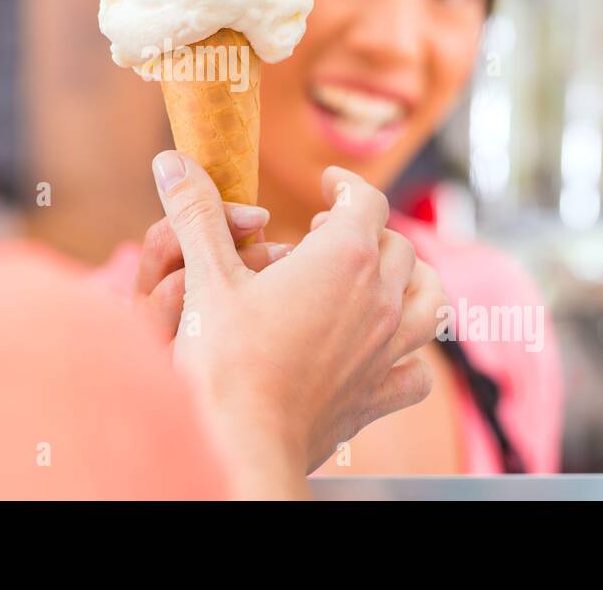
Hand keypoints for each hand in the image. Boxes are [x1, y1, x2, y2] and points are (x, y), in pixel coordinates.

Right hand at [150, 150, 444, 497]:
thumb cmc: (225, 360)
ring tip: (379, 278)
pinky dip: (411, 355)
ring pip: (429, 298)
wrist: (244, 441)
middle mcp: (379, 298)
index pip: (366, 201)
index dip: (346, 186)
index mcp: (344, 257)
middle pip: (398, 245)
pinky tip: (387, 353)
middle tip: (326, 234)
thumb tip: (172, 161)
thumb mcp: (206, 276)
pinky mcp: (379, 394)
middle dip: (366, 231)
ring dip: (409, 280)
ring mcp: (388, 349)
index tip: (327, 185)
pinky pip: (417, 371)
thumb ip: (196, 213)